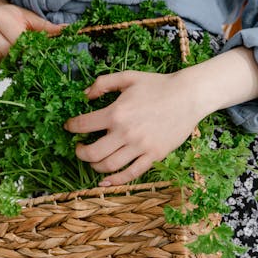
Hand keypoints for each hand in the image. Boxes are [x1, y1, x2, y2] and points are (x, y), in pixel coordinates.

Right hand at [0, 0, 65, 74]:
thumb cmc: (10, 18)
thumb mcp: (29, 19)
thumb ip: (47, 27)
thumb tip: (69, 31)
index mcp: (0, 15)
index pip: (18, 42)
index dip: (26, 50)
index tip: (29, 51)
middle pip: (6, 53)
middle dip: (15, 56)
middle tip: (17, 52)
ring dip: (3, 62)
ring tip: (5, 52)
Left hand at [63, 70, 203, 187]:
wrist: (188, 96)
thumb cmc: (158, 84)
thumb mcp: (128, 77)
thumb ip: (103, 83)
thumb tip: (85, 95)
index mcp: (116, 113)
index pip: (83, 125)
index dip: (71, 127)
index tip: (69, 127)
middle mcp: (125, 133)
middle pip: (92, 153)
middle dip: (80, 152)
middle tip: (79, 148)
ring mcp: (140, 147)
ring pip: (108, 166)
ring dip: (94, 166)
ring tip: (93, 160)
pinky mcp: (153, 156)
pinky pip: (131, 174)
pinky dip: (116, 181)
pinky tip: (105, 181)